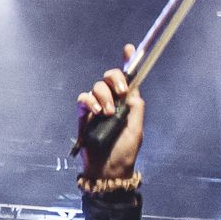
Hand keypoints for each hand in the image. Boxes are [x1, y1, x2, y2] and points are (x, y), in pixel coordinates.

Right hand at [76, 43, 145, 182]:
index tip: (129, 49)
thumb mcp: (137, 129)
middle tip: (120, 92)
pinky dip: (90, 101)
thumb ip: (136, 108)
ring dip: (103, 95)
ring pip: (97, 86)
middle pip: (109, 77)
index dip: (128, 63)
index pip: (128, 79)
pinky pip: (83, 98)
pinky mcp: (84, 115)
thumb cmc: (125, 152)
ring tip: (107, 113)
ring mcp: (97, 107)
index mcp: (127, 103)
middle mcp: (111, 101)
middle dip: (114, 79)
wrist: (108, 170)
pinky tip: (97, 112)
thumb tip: (133, 91)